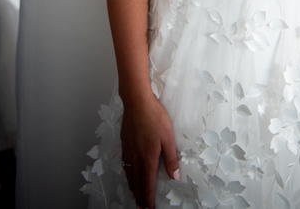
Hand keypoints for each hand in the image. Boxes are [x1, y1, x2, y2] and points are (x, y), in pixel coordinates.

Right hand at [120, 94, 179, 208]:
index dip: (149, 199)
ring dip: (132, 187)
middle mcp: (136, 157)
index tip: (150, 208)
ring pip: (129, 174)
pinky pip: (124, 163)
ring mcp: (129, 150)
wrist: (137, 102)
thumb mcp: (168, 137)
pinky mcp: (125, 142)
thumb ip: (171, 158)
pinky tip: (127, 172)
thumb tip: (175, 176)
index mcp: (148, 158)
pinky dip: (126, 173)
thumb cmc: (154, 116)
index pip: (148, 184)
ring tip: (134, 195)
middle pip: (137, 182)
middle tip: (141, 207)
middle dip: (140, 197)